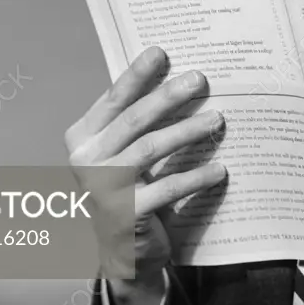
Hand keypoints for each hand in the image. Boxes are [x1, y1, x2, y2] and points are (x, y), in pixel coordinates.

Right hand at [64, 46, 225, 304]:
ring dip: (187, 131)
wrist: (124, 251)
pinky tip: (220, 169)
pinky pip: (166, 188)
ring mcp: (102, 188)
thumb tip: (178, 77)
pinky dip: (195, 177)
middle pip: (134, 119)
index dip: (136, 74)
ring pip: (150, 148)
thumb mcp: (125, 152)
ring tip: (217, 120)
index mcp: (83, 136)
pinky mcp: (124, 215)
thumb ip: (138, 121)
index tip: (161, 52)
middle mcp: (86, 160)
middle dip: (169, 96)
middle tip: (199, 80)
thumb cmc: (130, 189)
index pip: (113, 99)